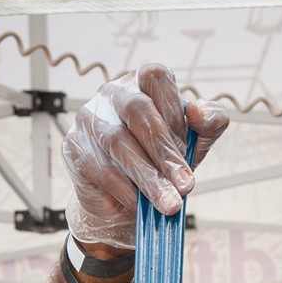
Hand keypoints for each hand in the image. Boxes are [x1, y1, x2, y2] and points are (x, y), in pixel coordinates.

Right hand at [61, 64, 229, 249]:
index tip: (188, 147)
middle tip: (186, 186)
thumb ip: (208, 123)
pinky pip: (98, 166)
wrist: (124, 205)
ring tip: (169, 204)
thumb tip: (198, 111)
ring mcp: (89, 118)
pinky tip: (139, 204)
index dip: (174, 111)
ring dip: (148, 177)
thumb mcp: (193, 144)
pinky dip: (124, 189)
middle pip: (138, 110)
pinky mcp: (73, 146)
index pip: (157, 77)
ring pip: (118, 141)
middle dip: (165, 152)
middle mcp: (113, 93)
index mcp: (143, 84)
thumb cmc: (160, 164)